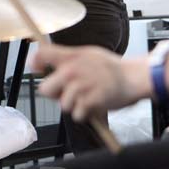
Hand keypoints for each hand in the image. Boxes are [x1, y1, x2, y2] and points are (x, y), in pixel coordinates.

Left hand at [32, 44, 150, 121]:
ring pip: (62, 105)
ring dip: (74, 105)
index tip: (38, 69)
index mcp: (71, 56)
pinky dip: (85, 113)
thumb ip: (70, 58)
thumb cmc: (112, 68)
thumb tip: (52, 61)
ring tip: (87, 96)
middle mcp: (72, 70)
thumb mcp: (89, 53)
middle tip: (69, 91)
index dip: (35, 63)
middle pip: (44, 89)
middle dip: (55, 94)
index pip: (42, 54)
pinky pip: (77, 114)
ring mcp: (80, 86)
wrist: (133, 77)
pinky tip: (94, 103)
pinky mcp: (89, 101)